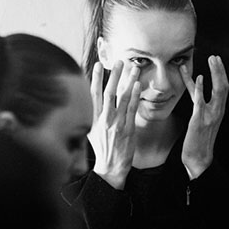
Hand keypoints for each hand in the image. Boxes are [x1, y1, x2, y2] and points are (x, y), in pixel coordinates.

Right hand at [89, 60, 140, 189]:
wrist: (110, 167)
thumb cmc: (102, 148)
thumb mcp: (91, 130)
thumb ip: (92, 114)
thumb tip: (91, 98)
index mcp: (93, 119)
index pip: (93, 94)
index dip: (96, 78)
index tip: (98, 65)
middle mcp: (104, 120)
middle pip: (109, 93)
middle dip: (114, 75)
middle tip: (119, 61)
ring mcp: (116, 124)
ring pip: (123, 98)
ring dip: (128, 81)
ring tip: (134, 69)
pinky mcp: (128, 129)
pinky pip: (132, 109)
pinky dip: (135, 96)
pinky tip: (137, 85)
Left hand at [179, 55, 228, 178]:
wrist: (198, 158)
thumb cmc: (198, 139)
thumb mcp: (200, 118)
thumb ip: (199, 102)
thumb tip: (196, 88)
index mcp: (218, 110)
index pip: (222, 88)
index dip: (219, 73)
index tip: (215, 60)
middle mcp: (217, 111)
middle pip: (223, 86)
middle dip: (220, 70)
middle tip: (215, 56)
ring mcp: (210, 116)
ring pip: (217, 90)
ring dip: (215, 73)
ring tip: (211, 60)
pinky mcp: (199, 120)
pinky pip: (201, 101)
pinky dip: (201, 88)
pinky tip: (200, 77)